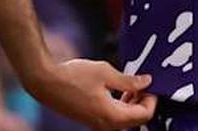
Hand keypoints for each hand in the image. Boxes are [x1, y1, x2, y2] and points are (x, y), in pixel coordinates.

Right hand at [25, 59, 156, 129]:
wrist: (45, 82)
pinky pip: (112, 118)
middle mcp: (104, 125)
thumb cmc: (73, 76)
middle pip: (135, 120)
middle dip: (143, 102)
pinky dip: (119, 106)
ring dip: (131, 104)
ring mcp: (95, 123)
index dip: (152, 100)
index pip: (144, 115)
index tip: (150, 85)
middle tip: (142, 84)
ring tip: (130, 85)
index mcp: (111, 115)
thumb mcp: (106, 73)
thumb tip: (147, 82)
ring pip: (124, 120)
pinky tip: (117, 89)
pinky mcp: (89, 119)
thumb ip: (128, 80)